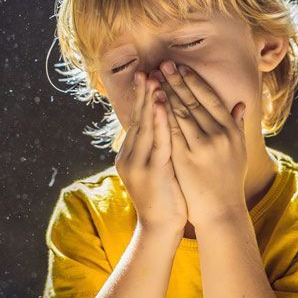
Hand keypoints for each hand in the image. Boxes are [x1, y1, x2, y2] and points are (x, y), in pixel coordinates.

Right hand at [114, 70, 188, 232]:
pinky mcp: (149, 172)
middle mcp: (130, 156)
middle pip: (138, 118)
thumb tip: (167, 125)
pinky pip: (156, 141)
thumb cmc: (166, 197)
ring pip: (145, 127)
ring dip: (150, 102)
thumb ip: (161, 146)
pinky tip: (162, 105)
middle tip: (147, 69)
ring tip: (154, 79)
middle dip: (143, 93)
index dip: (143, 98)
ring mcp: (137, 164)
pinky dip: (159, 121)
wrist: (160, 228)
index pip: (138, 120)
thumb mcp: (160, 167)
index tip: (148, 76)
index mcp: (132, 154)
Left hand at [155, 61, 247, 228]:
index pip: (210, 98)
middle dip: (176, 81)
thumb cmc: (229, 181)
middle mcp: (219, 136)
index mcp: (231, 131)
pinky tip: (152, 103)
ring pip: (181, 113)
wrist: (221, 211)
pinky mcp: (186, 159)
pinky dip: (162, 115)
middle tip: (163, 64)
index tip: (182, 67)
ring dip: (166, 93)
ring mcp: (202, 147)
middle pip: (194, 102)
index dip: (194, 81)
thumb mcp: (239, 151)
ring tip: (155, 79)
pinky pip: (171, 132)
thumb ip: (238, 125)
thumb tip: (240, 104)